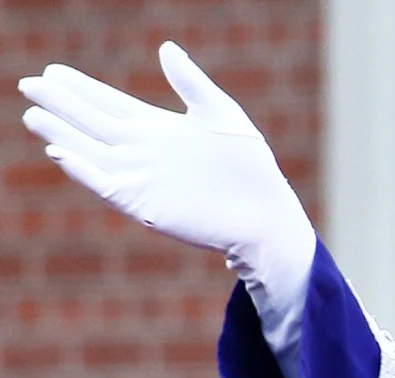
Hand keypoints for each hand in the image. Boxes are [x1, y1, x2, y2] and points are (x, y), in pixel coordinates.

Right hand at [19, 42, 315, 342]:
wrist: (265, 214)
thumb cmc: (250, 166)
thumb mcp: (221, 114)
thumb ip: (191, 83)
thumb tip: (167, 47)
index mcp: (158, 128)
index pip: (109, 103)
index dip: (81, 87)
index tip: (54, 70)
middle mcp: (142, 151)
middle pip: (91, 123)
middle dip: (61, 104)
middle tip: (30, 84)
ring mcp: (140, 178)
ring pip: (90, 152)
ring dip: (62, 135)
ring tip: (33, 116)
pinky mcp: (143, 204)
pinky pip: (105, 185)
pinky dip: (83, 171)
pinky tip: (60, 154)